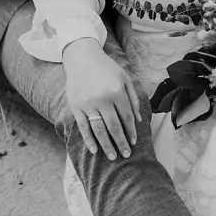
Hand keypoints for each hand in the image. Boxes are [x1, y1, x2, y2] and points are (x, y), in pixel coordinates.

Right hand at [62, 38, 139, 160]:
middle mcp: (102, 99)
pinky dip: (88, 140)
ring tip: (113, 157)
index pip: (127, 117)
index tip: (134, 143)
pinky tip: (94, 150)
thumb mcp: (125, 78)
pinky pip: (83, 127)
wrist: (82, 58)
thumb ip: (133, 98)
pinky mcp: (76, 107)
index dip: (131, 131)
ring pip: (99, 130)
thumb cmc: (107, 69)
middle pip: (114, 126)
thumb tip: (139, 121)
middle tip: (126, 155)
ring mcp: (88, 104)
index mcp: (116, 92)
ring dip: (107, 145)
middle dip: (121, 142)